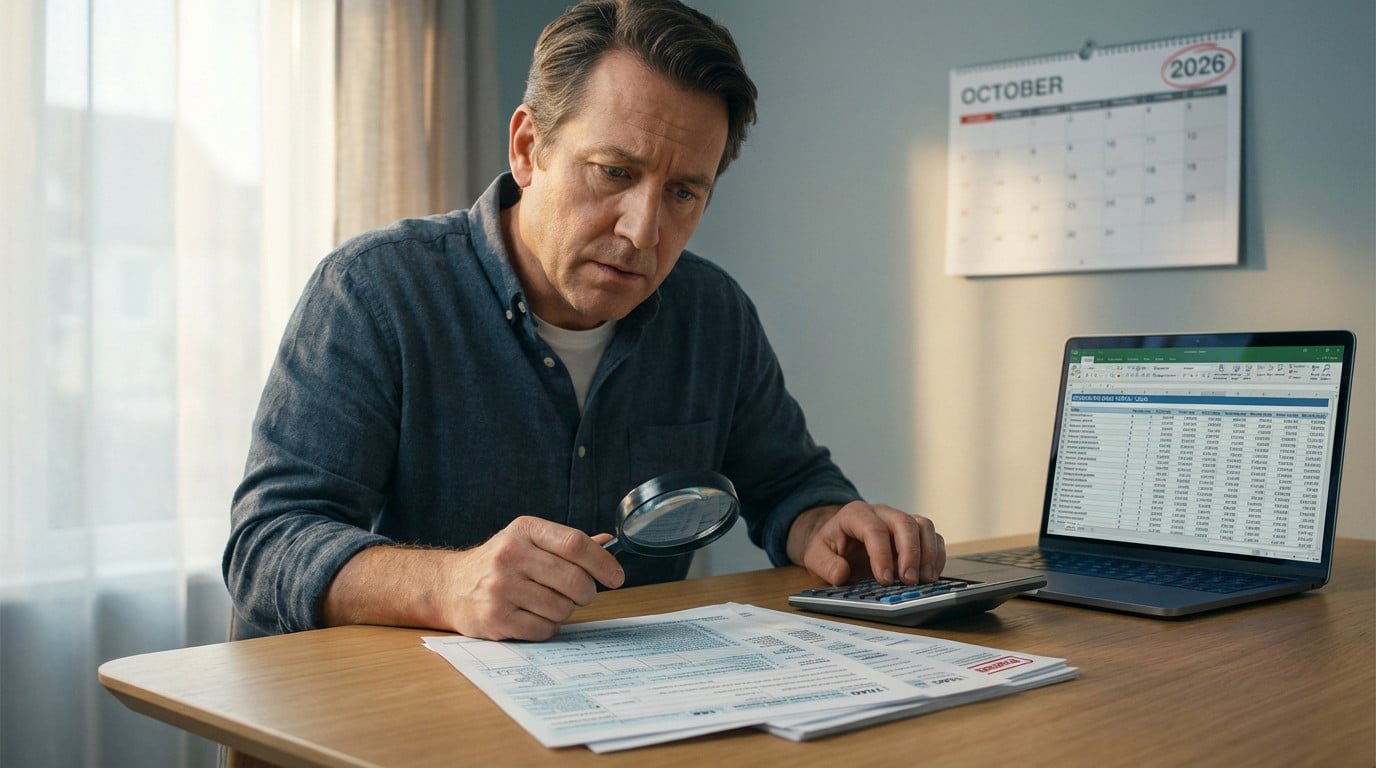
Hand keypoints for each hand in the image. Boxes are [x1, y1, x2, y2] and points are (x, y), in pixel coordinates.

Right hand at [323, 516, 623, 641]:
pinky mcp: (494, 617)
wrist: (450, 585)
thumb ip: (568, 544)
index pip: (576, 544)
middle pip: (575, 580)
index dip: (603, 563)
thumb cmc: (500, 563)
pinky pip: (543, 629)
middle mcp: (510, 555)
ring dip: (564, 611)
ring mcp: (500, 587)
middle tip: (580, 594)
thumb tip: (609, 543)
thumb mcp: (529, 541)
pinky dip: (546, 627)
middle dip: (586, 592)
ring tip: (546, 603)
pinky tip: (532, 616)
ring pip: (562, 608)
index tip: (616, 577)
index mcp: (524, 530)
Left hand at [788, 501, 944, 586]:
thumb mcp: (815, 555)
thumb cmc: (831, 546)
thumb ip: (825, 564)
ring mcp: (900, 520)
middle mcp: (882, 512)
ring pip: (923, 526)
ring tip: (924, 580)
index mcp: (856, 514)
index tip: (885, 580)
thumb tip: (841, 574)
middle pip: (904, 524)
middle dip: (910, 554)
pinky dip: (936, 555)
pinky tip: (931, 575)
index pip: (874, 529)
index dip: (881, 555)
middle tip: (908, 581)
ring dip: (928, 554)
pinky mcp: (914, 532)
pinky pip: (933, 537)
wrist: (839, 539)